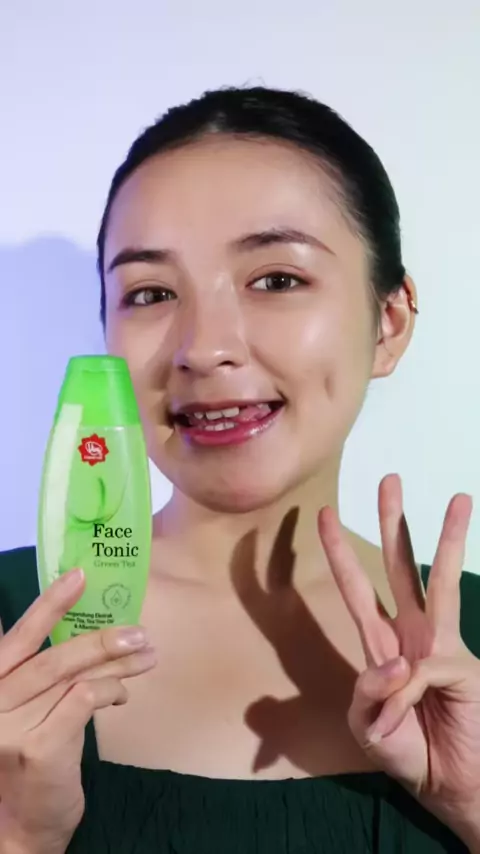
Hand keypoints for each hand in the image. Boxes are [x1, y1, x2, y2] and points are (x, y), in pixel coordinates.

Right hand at [0, 569, 155, 853]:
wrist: (16, 830)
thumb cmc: (25, 764)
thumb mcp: (25, 714)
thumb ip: (43, 679)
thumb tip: (88, 641)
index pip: (18, 637)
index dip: (50, 604)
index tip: (79, 575)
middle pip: (55, 657)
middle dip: (101, 640)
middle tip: (139, 631)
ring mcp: (13, 725)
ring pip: (75, 676)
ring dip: (117, 664)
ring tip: (146, 656)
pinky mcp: (40, 746)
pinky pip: (85, 700)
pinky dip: (110, 692)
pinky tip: (123, 697)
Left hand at [318, 474, 479, 843]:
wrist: (448, 787)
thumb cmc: (408, 750)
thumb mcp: (367, 725)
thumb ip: (367, 695)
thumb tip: (395, 663)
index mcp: (383, 644)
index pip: (357, 588)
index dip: (340, 552)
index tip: (324, 514)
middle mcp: (412, 634)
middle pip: (399, 565)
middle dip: (392, 522)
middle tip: (388, 478)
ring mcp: (440, 645)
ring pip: (440, 582)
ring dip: (448, 539)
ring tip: (458, 498)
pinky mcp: (462, 665)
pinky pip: (421, 669)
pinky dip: (404, 695)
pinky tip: (411, 713)